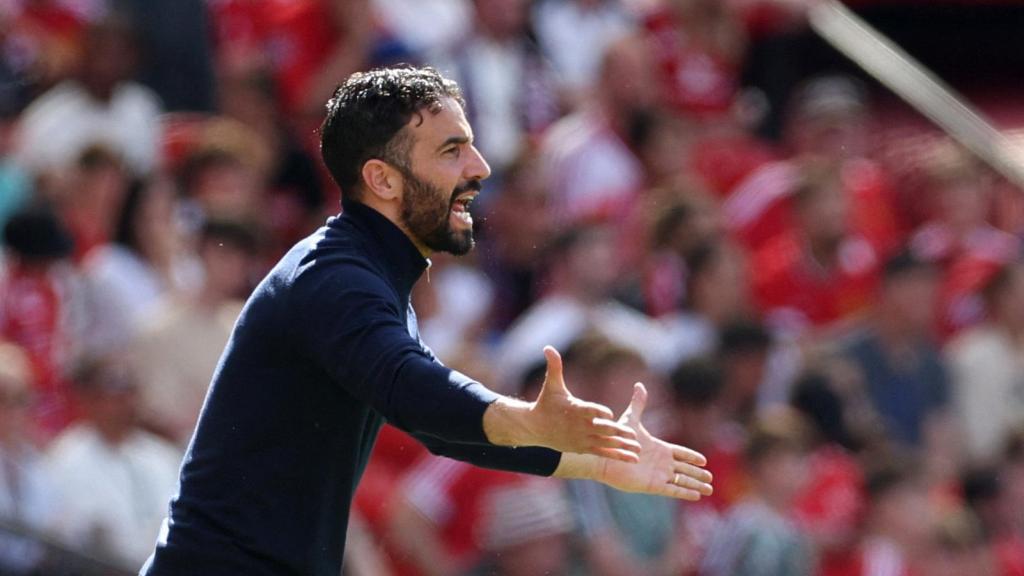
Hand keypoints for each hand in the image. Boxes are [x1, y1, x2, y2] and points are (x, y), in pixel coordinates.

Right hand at [485, 346, 640, 462]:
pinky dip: (617, 455)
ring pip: (605, 443)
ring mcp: (581, 438)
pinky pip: (603, 452)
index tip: (610, 414)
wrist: (535, 428)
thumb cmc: (546, 403)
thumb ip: (555, 366)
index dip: (599, 412)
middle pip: (600, 429)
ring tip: (638, 448)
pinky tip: (632, 458)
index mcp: (574, 409)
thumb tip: (548, 347)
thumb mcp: (551, 385)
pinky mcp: (583, 448)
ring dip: (622, 446)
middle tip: (633, 434)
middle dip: (617, 432)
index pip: (588, 411)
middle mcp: (579, 426)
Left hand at [597, 383, 712, 499]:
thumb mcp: (631, 420)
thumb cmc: (616, 440)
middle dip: (698, 474)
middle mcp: (661, 463)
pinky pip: (673, 490)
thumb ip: (638, 404)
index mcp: (659, 449)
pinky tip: (696, 496)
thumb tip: (639, 384)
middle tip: (710, 478)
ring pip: (682, 481)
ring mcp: (658, 475)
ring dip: (695, 485)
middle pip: (685, 470)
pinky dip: (685, 492)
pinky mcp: (653, 485)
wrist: (605, 457)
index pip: (680, 454)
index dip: (692, 458)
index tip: (704, 461)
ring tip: (709, 489)